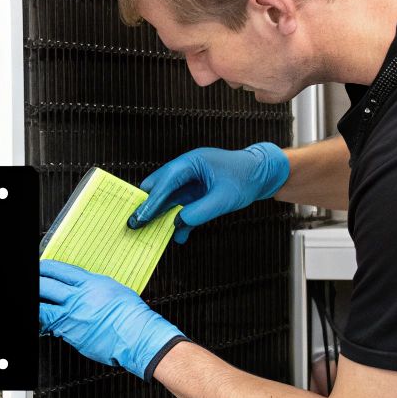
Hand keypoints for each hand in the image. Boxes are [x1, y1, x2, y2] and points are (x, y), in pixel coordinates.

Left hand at [39, 260, 185, 379]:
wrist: (138, 337)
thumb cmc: (131, 314)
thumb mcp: (112, 288)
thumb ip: (91, 285)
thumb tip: (77, 285)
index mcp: (90, 283)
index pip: (59, 270)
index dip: (46, 268)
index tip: (42, 268)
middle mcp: (78, 299)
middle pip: (46, 285)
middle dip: (37, 282)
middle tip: (35, 282)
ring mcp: (72, 318)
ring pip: (42, 308)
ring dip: (37, 303)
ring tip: (38, 301)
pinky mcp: (70, 335)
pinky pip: (51, 326)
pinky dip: (45, 322)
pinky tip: (45, 320)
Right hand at [128, 142, 290, 243]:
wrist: (261, 174)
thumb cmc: (245, 179)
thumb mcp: (224, 199)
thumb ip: (200, 212)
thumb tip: (178, 223)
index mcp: (191, 162)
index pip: (164, 183)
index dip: (150, 202)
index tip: (138, 219)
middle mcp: (185, 169)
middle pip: (158, 187)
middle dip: (148, 207)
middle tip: (135, 225)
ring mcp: (189, 181)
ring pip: (166, 199)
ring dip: (161, 216)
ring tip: (151, 234)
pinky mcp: (194, 193)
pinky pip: (179, 207)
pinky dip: (176, 220)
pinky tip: (177, 235)